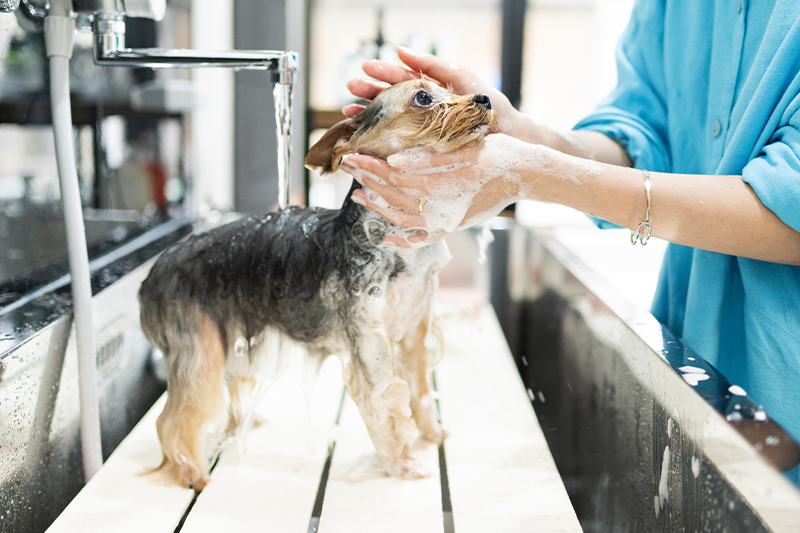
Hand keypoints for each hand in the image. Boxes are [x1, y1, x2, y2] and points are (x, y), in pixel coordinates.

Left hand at [342, 135, 535, 246]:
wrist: (528, 175)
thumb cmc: (500, 154)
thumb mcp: (467, 149)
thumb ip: (430, 157)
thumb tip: (394, 161)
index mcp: (444, 186)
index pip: (396, 177)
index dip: (371, 166)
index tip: (351, 156)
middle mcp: (443, 209)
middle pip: (395, 197)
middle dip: (368, 181)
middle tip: (347, 167)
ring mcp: (447, 221)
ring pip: (403, 219)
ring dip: (378, 208)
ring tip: (358, 196)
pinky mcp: (453, 226)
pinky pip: (423, 239)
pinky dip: (403, 241)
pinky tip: (386, 238)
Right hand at [344, 47, 524, 137]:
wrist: (508, 135)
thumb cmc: (490, 105)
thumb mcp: (464, 78)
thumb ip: (436, 66)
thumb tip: (404, 51)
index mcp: (429, 92)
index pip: (400, 79)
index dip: (382, 74)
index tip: (366, 68)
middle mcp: (421, 111)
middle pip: (389, 99)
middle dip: (368, 92)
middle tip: (352, 87)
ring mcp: (421, 131)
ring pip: (389, 121)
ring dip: (368, 115)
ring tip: (350, 111)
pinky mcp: (424, 151)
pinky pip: (398, 145)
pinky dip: (380, 142)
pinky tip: (366, 139)